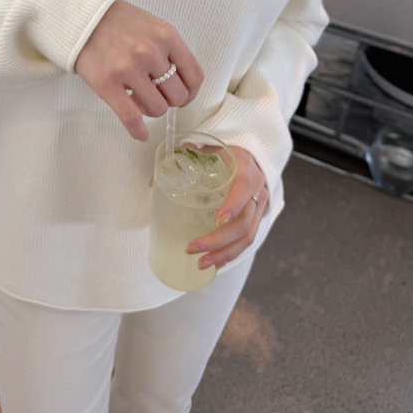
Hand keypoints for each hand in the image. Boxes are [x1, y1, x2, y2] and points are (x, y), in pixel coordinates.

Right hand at [74, 0, 203, 140]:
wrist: (83, 17)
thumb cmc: (120, 23)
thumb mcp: (154, 27)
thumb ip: (170, 52)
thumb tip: (181, 88)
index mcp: (168, 37)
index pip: (194, 76)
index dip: (191, 92)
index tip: (183, 96)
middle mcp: (151, 52)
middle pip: (178, 96)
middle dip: (169, 100)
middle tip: (154, 93)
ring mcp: (129, 68)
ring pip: (157, 108)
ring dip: (151, 110)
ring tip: (139, 99)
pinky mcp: (107, 84)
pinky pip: (131, 117)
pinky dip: (138, 130)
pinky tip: (140, 134)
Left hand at [185, 147, 268, 268]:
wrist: (250, 153)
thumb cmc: (223, 151)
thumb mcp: (207, 148)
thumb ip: (183, 159)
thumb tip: (153, 181)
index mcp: (245, 167)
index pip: (244, 187)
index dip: (233, 204)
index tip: (217, 220)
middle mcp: (257, 188)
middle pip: (243, 221)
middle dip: (218, 239)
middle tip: (193, 248)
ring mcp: (260, 204)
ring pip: (247, 236)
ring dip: (224, 253)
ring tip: (202, 264)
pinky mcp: (258, 216)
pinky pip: (248, 239)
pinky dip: (232, 253)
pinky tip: (216, 262)